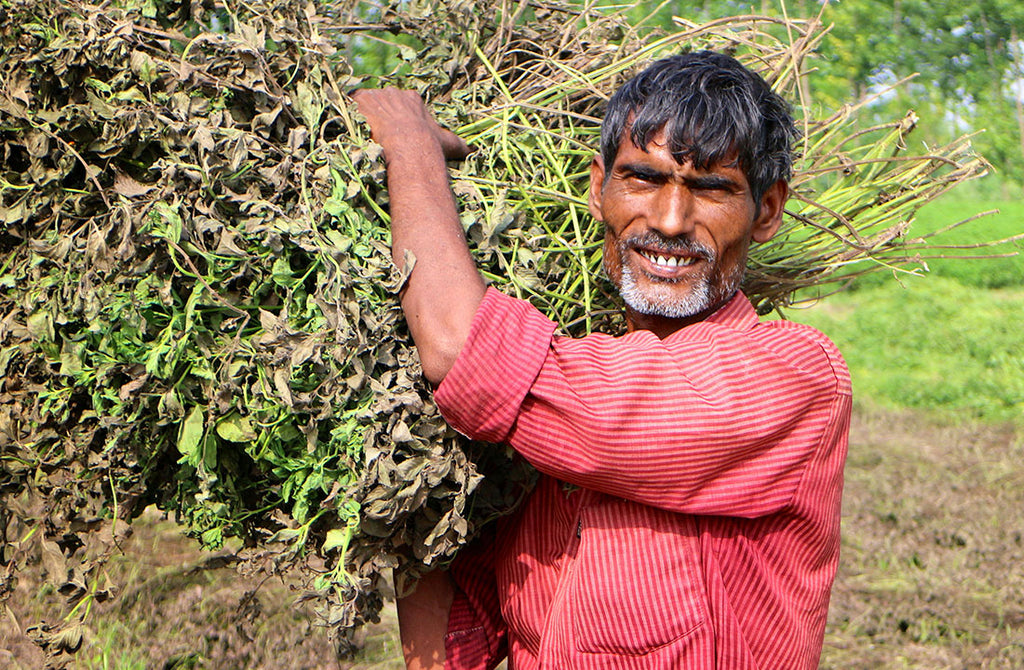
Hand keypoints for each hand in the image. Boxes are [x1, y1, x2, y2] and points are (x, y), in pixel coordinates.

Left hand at [351, 88, 471, 160]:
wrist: (409, 145)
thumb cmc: (429, 144)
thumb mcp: (448, 144)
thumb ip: (459, 146)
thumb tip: (473, 153)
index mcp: (412, 98)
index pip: (400, 102)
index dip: (396, 117)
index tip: (394, 132)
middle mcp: (394, 92)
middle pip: (382, 101)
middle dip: (378, 115)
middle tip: (376, 135)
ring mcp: (376, 95)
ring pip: (364, 103)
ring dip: (362, 116)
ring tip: (361, 133)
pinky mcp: (360, 102)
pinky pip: (349, 105)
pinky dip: (347, 115)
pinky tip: (349, 128)